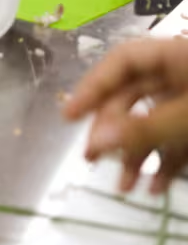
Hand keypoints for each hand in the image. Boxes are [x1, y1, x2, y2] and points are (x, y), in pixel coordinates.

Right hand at [64, 38, 187, 193]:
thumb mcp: (186, 118)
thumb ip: (144, 129)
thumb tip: (94, 140)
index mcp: (173, 55)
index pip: (120, 62)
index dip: (91, 86)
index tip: (67, 116)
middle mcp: (177, 74)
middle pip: (130, 96)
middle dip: (111, 131)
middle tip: (91, 158)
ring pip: (150, 123)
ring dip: (135, 155)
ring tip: (123, 188)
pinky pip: (174, 141)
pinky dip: (163, 163)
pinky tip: (153, 189)